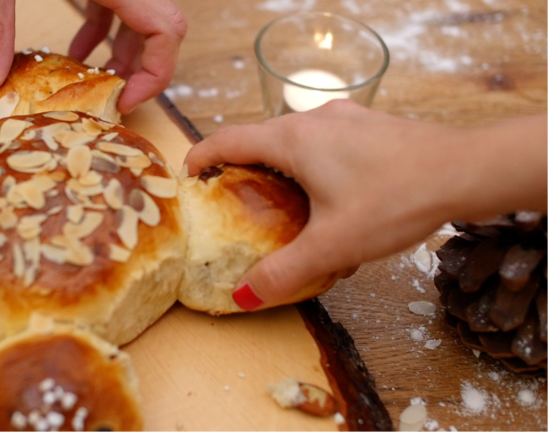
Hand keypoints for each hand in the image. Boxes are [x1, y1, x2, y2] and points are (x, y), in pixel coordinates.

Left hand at [0, 0, 186, 114]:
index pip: (167, 30)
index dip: (156, 73)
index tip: (123, 99)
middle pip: (162, 27)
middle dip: (143, 68)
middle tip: (114, 96)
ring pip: (143, 16)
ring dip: (124, 52)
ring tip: (96, 80)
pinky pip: (120, 3)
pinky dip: (105, 31)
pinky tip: (76, 50)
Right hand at [184, 100, 546, 309]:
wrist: (466, 171)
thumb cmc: (395, 199)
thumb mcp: (333, 245)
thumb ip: (284, 271)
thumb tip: (244, 296)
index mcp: (292, 140)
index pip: (228, 139)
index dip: (201, 156)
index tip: (188, 176)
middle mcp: (313, 120)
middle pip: (259, 138)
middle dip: (239, 166)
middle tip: (231, 200)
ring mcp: (345, 119)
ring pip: (295, 139)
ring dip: (278, 165)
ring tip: (279, 201)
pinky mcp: (370, 127)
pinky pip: (325, 141)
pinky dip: (311, 162)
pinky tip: (331, 194)